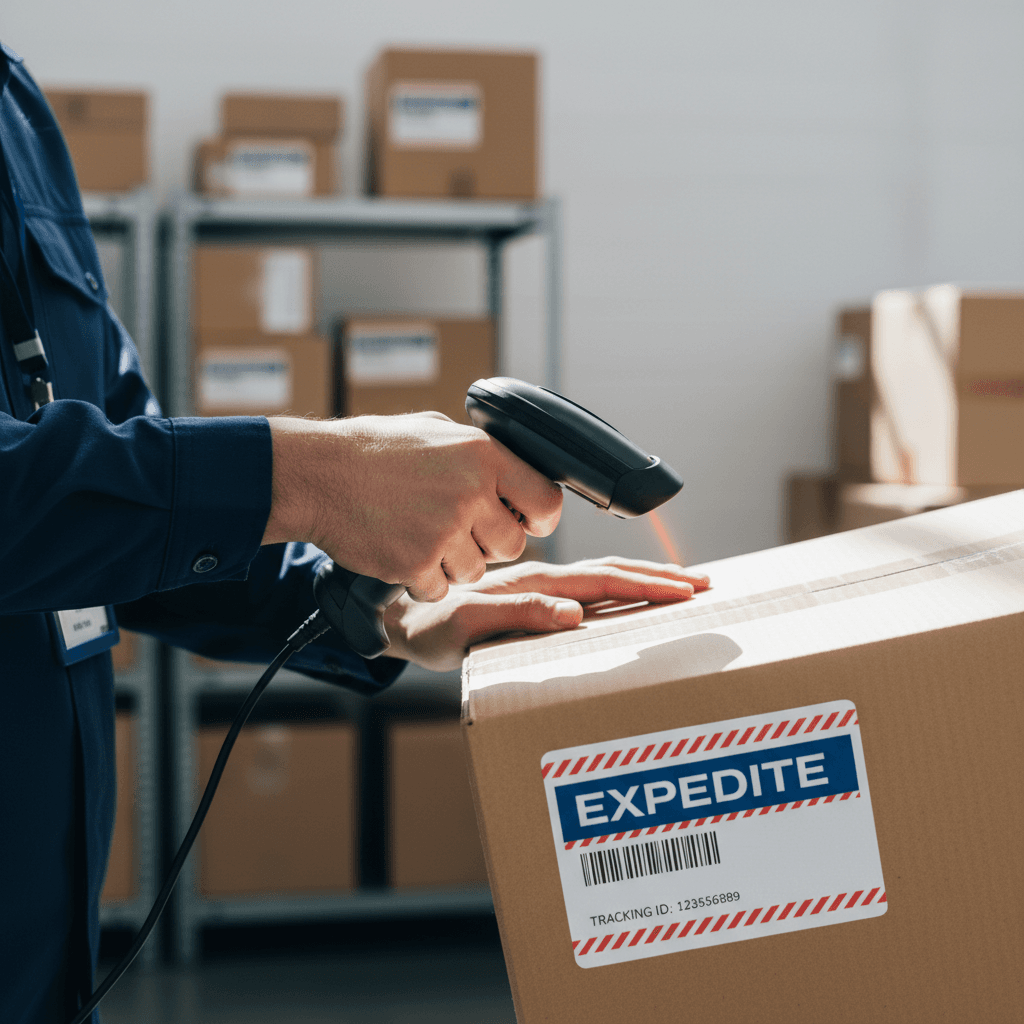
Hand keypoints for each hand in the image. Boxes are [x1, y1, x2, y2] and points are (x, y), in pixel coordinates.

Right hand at [262, 413, 561, 600]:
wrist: (318, 474)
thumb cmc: (373, 449)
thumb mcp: (435, 430)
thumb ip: (479, 453)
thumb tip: (515, 471)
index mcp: (483, 455)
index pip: (546, 501)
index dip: (537, 517)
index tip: (523, 521)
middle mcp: (470, 491)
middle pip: (513, 545)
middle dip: (490, 545)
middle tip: (458, 530)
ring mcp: (444, 530)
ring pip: (476, 571)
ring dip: (454, 564)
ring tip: (423, 535)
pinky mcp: (416, 563)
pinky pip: (441, 588)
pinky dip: (423, 579)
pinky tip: (403, 550)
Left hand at [382, 557, 710, 671]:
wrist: (399, 618)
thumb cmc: (429, 626)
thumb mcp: (466, 625)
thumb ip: (517, 615)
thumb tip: (571, 614)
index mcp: (533, 583)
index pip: (601, 581)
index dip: (645, 584)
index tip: (684, 589)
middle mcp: (541, 582)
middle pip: (612, 573)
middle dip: (660, 577)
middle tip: (704, 584)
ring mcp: (540, 590)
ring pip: (602, 580)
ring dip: (644, 581)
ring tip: (682, 585)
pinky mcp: (535, 602)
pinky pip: (585, 595)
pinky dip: (617, 593)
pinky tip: (631, 601)